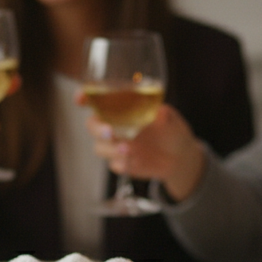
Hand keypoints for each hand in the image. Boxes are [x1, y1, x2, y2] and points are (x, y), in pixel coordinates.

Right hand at [82, 103, 204, 201]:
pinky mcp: (122, 163)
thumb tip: (161, 113)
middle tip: (110, 132)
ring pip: (100, 147)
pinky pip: (115, 164)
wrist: (180, 157)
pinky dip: (122, 163)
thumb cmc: (172, 129)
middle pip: (92, 125)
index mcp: (120, 107)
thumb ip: (165, 116)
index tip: (80, 99)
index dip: (84, 97)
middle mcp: (114, 125)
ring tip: (129, 150)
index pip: (95, 99)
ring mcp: (116, 146)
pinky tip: (134, 161)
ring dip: (110, 148)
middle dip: (97, 128)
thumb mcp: (172, 119)